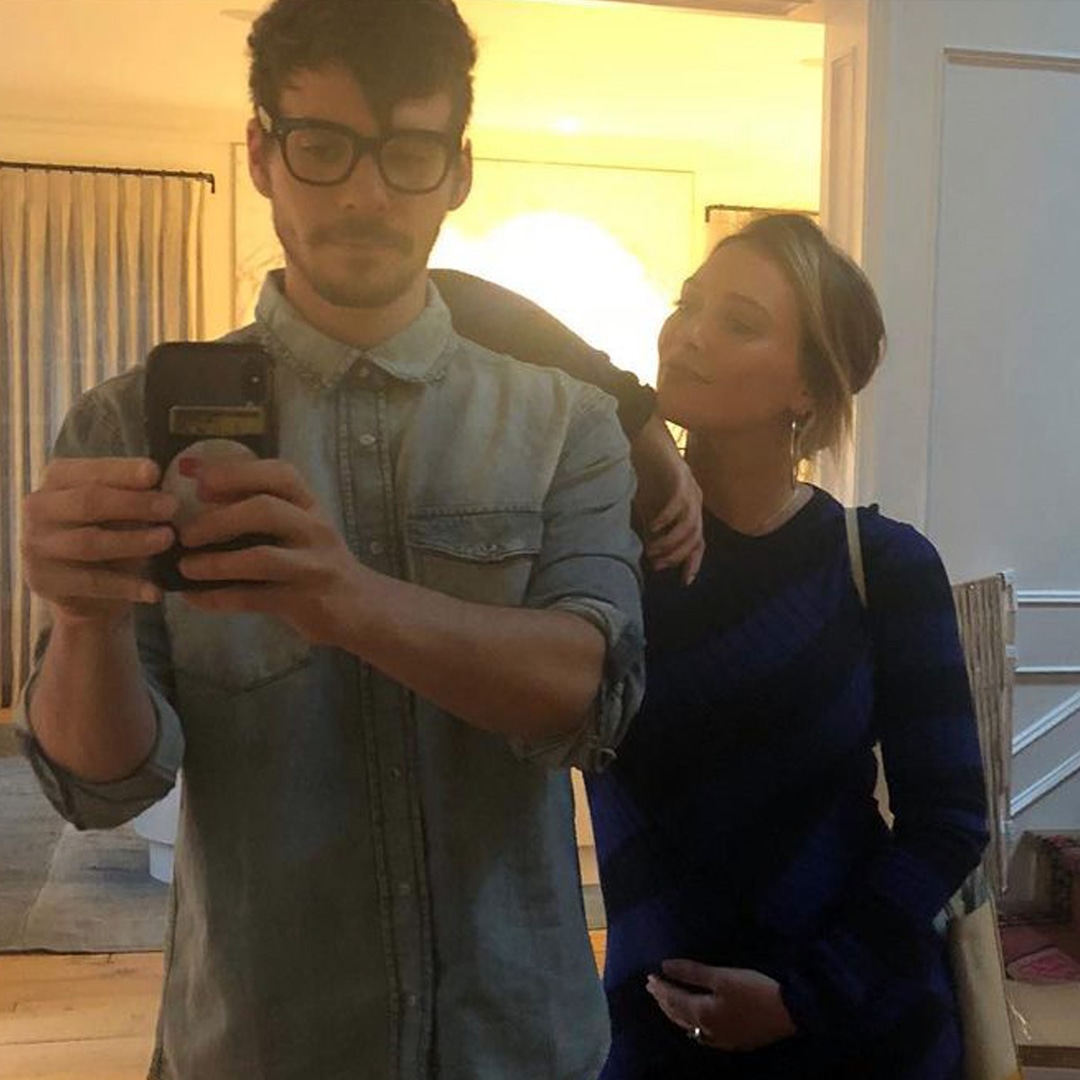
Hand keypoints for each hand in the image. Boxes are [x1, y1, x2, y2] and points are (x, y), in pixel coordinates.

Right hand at [21, 458, 176, 623]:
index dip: (122, 472)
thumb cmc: (106, 531)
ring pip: (88, 542)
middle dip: (133, 504)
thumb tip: (164, 489)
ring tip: (167, 539)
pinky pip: (91, 583)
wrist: (79, 589)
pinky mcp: (44, 581)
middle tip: (171, 507)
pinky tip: (154, 591)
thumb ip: (132, 496)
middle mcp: (39, 508)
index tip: (155, 472)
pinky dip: (127, 586)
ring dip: (133, 541)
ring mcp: (37, 546)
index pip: (90, 472)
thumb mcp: (117, 509)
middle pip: (88, 502)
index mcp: (57, 479)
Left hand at [175, 457, 365, 646]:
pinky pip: (255, 599)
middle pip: (266, 510)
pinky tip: (194, 598)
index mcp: (309, 504)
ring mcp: (312, 566)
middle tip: (185, 533)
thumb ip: (253, 502)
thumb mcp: (297, 523)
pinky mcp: (305, 602)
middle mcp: (315, 529)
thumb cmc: (314, 558)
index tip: (197, 480)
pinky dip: (218, 598)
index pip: (279, 473)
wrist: (360, 605)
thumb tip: (193, 472)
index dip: (235, 472)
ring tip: (185, 567)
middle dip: (219, 519)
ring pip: (262, 558)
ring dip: (216, 562)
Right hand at [630, 414, 703, 583]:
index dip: (692, 562)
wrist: (643, 433)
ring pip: (689, 524)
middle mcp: (695, 499)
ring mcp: (690, 487)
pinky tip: (652, 526)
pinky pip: (678, 502)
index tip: (684, 581)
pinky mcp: (679, 474)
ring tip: (652, 549)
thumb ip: (652, 524)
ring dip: (671, 541)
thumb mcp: (649, 502)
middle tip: (656, 564)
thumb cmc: (644, 468)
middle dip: (677, 555)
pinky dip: (666, 517)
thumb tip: (648, 548)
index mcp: (690, 507)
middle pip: (695, 537)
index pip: (698, 541)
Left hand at [645, 959, 796, 1051]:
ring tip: (666, 1003)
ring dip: (675, 1013)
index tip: (649, 977)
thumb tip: (665, 967)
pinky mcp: (733, 1041)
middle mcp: (707, 1031)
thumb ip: (692, 972)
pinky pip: (702, 1034)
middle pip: (678, 1015)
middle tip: (652, 988)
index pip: (674, 999)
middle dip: (664, 1000)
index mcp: (702, 1013)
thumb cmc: (753, 990)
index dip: (661, 987)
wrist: (788, 1012)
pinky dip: (691, 1024)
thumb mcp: (722, 977)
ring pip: (689, 1027)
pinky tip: (693, 1023)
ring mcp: (720, 1039)